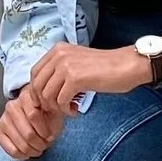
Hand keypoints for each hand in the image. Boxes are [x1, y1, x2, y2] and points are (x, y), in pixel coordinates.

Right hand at [0, 87, 66, 160]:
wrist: (34, 116)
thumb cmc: (46, 114)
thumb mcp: (54, 110)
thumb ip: (55, 113)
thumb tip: (57, 124)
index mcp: (26, 97)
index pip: (33, 115)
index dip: (44, 130)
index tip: (50, 136)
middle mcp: (12, 106)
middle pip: (28, 133)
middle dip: (40, 144)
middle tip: (45, 145)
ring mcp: (4, 119)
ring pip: (20, 144)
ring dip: (32, 151)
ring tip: (38, 149)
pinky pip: (11, 150)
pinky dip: (22, 155)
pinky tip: (28, 152)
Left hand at [27, 41, 145, 111]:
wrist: (127, 66)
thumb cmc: (105, 68)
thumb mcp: (77, 62)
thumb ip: (60, 71)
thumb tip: (43, 91)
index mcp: (57, 50)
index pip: (34, 74)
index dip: (38, 92)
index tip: (50, 102)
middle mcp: (58, 54)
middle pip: (37, 86)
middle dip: (46, 102)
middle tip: (59, 109)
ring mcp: (66, 65)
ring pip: (47, 95)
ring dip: (57, 108)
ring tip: (70, 109)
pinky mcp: (75, 78)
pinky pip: (60, 101)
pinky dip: (66, 110)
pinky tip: (76, 109)